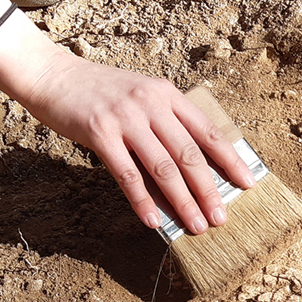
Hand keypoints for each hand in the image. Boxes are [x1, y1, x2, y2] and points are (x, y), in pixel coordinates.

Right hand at [17, 51, 255, 233]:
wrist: (53, 76)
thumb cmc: (100, 92)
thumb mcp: (142, 95)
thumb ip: (166, 123)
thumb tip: (191, 168)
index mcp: (168, 94)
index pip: (209, 132)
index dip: (230, 160)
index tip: (248, 184)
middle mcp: (151, 104)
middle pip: (189, 155)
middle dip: (208, 190)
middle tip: (221, 217)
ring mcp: (126, 118)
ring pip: (163, 168)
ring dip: (182, 201)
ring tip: (196, 225)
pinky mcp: (100, 133)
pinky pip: (127, 174)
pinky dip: (142, 200)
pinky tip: (153, 220)